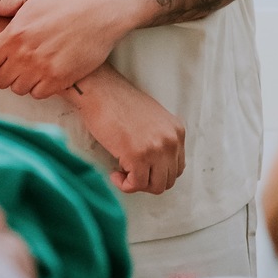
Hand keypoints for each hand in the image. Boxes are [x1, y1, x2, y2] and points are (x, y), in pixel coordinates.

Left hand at [0, 0, 136, 97]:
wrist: (100, 14)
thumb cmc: (62, 4)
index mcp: (13, 34)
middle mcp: (25, 54)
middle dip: (2, 75)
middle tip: (14, 67)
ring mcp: (42, 68)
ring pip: (17, 89)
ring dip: (21, 82)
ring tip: (31, 70)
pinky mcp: (60, 80)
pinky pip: (38, 94)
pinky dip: (39, 88)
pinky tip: (46, 74)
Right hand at [71, 66, 185, 195]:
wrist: (100, 91)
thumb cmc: (118, 104)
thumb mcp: (152, 121)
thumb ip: (159, 140)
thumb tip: (156, 167)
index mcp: (176, 131)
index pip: (177, 168)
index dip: (157, 172)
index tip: (141, 168)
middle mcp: (171, 141)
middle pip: (168, 180)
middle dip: (147, 180)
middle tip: (129, 171)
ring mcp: (156, 149)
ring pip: (156, 187)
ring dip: (137, 184)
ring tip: (121, 171)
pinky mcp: (138, 157)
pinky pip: (135, 185)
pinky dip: (123, 184)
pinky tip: (114, 173)